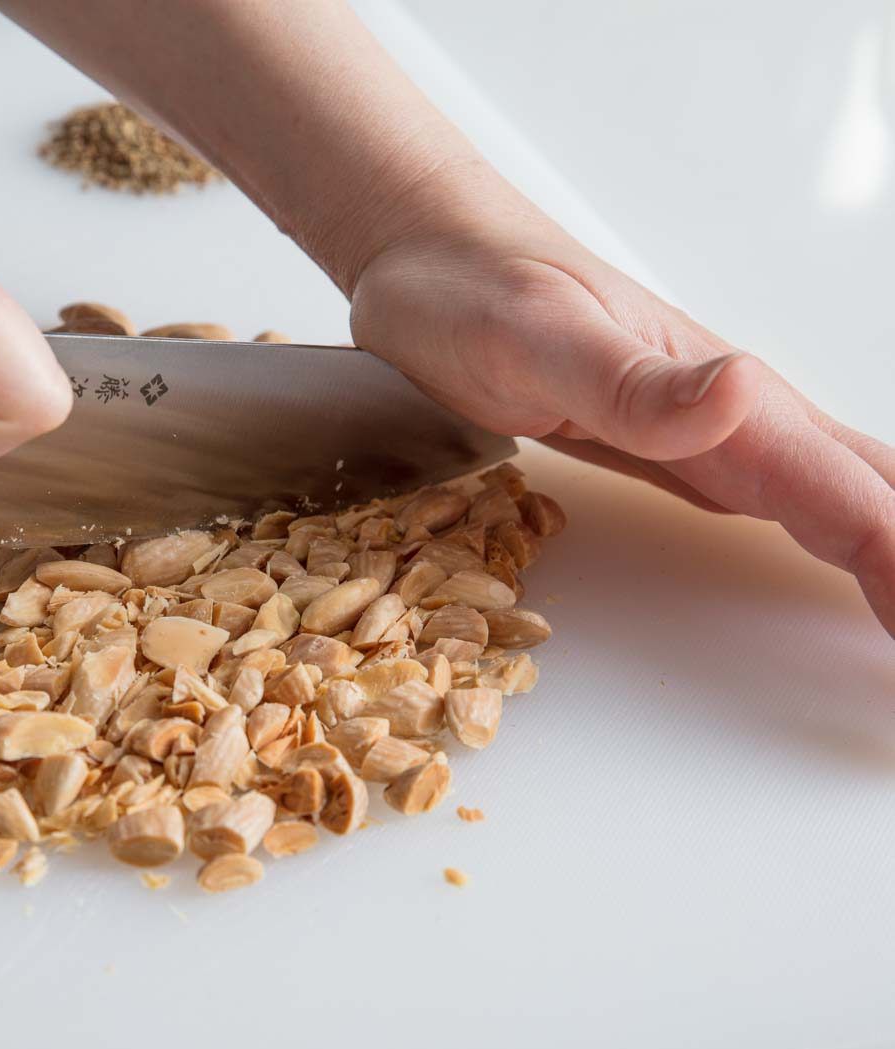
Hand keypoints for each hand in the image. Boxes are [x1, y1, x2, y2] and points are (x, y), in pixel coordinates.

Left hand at [348, 162, 894, 634]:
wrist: (429, 252)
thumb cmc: (473, 289)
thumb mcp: (538, 336)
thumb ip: (633, 382)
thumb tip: (744, 394)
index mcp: (727, 400)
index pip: (850, 499)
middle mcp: (737, 418)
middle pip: (871, 498)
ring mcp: (710, 432)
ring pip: (840, 498)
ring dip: (894, 559)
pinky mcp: (674, 447)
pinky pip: (783, 501)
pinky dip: (840, 542)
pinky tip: (857, 567)